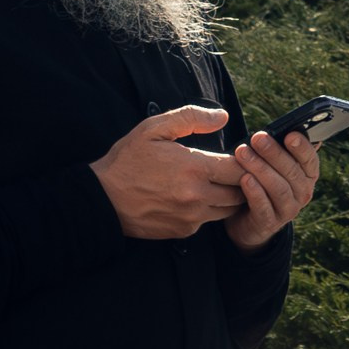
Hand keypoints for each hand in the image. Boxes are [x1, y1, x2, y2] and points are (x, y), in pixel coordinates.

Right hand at [91, 106, 246, 239]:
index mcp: (194, 168)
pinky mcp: (183, 231)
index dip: (246, 161)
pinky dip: (209, 210)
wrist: (102, 199)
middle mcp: (197, 197)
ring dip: (228, 197)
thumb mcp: (154, 129)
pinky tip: (197, 197)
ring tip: (217, 183)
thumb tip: (223, 117)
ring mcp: (191, 217)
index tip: (239, 155)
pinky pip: (208, 221)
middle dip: (241, 180)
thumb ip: (191, 118)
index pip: (240, 169)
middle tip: (232, 169)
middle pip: (240, 192)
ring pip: (228, 209)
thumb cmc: (127, 160)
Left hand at [221, 126, 320, 251]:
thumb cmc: (261, 182)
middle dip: (274, 153)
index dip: (302, 147)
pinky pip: (264, 207)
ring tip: (243, 153)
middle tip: (257, 138)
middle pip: (292, 172)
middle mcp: (302, 193)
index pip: (310, 160)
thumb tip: (281, 127)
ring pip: (278, 188)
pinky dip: (255, 192)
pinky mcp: (270, 223)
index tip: (290, 134)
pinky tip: (244, 178)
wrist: (247, 219)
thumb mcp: (272, 165)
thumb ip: (279, 150)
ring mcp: (288, 210)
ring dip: (260, 169)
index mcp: (307, 175)